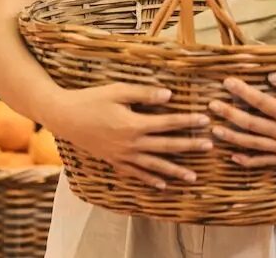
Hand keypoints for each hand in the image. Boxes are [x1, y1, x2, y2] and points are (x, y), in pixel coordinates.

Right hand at [49, 84, 212, 188]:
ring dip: (175, 171)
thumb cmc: (92, 100)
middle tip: (209, 146)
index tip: (205, 120)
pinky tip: (162, 185)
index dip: (187, 121)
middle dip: (189, 146)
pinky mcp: (114, 161)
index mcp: (134, 124)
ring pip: (154, 165)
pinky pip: (136, 174)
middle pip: (166, 147)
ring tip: (193, 177)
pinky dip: (150, 180)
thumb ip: (144, 93)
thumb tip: (170, 95)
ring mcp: (122, 156)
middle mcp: (131, 144)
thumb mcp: (118, 91)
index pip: (168, 123)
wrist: (65, 117)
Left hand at [208, 73, 275, 167]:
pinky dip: (248, 161)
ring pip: (252, 144)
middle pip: (250, 124)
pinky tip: (233, 156)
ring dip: (232, 138)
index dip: (241, 91)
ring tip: (214, 131)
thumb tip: (270, 77)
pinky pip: (264, 162)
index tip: (226, 82)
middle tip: (211, 106)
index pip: (259, 101)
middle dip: (229, 114)